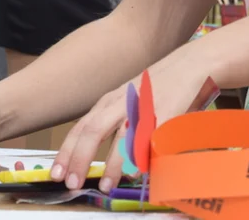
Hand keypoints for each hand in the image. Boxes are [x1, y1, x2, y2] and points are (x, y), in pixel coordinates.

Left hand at [52, 44, 213, 192]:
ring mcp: (144, 106)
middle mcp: (122, 102)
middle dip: (79, 158)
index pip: (81, 128)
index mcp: (110, 101)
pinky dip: (142, 153)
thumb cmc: (159, 87)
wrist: (192, 63)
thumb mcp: (129, 102)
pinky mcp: (167, 110)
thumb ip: (115, 126)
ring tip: (106, 185)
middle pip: (93, 130)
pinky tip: (135, 170)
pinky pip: (152, 135)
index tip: (56, 173)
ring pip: (121, 136)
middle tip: (71, 183)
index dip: (67, 151)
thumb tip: (97, 154)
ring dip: (112, 164)